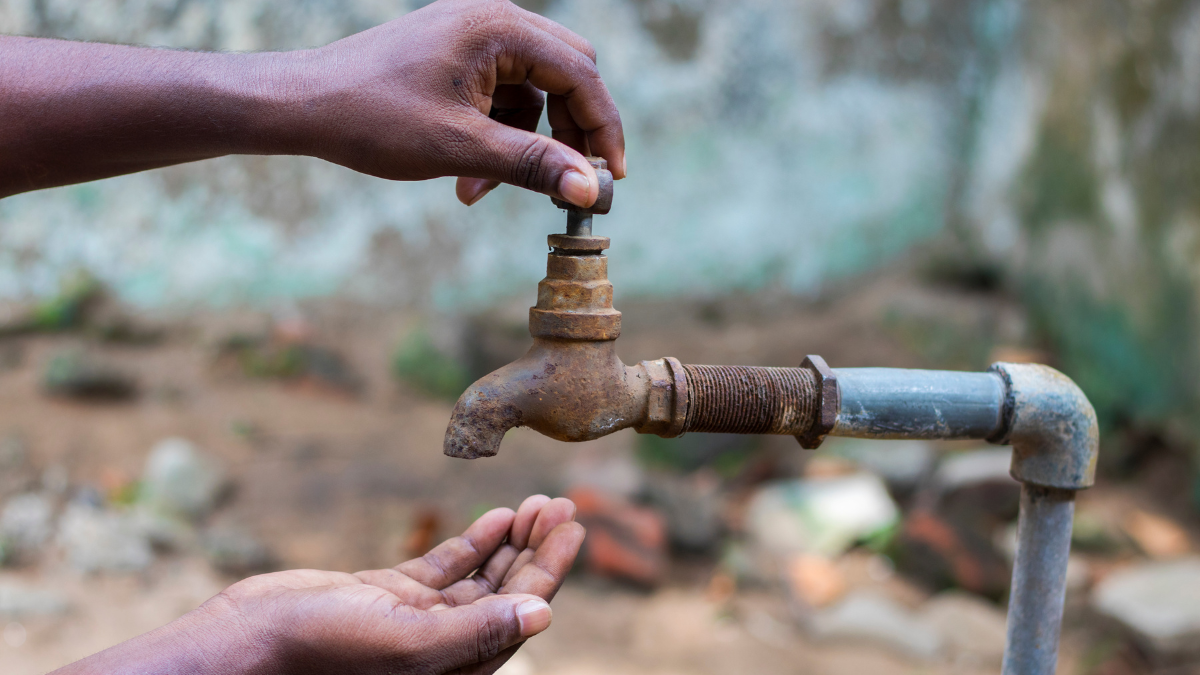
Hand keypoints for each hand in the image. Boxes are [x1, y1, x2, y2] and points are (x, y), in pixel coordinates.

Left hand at [0, 0, 623, 202]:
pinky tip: (466, 176)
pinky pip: (499, 96)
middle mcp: (491, 20)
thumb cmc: (372, 118)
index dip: (602, 128)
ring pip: (531, 92)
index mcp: (499, 26)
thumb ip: (534, 166)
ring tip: (482, 189)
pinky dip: (495, 137)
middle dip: (566, 134)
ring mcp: (471, 36)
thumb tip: (594, 189)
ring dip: (523, 144)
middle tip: (567, 181)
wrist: (300, 105)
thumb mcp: (461, 149)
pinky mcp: (453, 57)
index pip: (581, 74)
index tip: (613, 177)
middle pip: (565, 75)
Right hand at [52, 496, 584, 674]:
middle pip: (508, 592)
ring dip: (511, 541)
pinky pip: (446, 568)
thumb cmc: (319, 651)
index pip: (521, 611)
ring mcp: (417, 619)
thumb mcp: (406, 643)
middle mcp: (444, 646)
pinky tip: (497, 518)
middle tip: (564, 504)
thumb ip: (476, 631)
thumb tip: (545, 616)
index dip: (551, 568)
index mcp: (456, 666)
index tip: (574, 525)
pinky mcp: (390, 595)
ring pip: (481, 577)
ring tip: (537, 505)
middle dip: (538, 548)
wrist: (246, 641)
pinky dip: (473, 542)